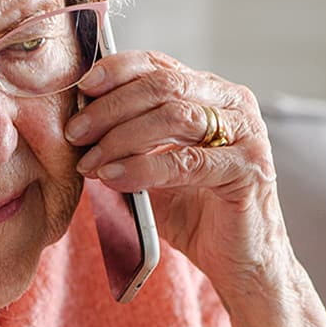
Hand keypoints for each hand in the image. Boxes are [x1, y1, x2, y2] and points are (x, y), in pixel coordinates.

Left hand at [65, 51, 325, 326]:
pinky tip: (115, 178)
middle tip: (76, 133)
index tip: (82, 87)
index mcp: (211, 92)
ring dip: (123, 137)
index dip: (118, 70)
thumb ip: (128, 141)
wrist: (240, 262)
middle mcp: (233, 103)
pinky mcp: (250, 169)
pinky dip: (144, 168)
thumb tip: (78, 123)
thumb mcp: (153, 168)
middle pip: (164, 85)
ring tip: (91, 161)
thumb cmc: (195, 213)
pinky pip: (188, 162)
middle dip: (111, 108)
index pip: (160, 64)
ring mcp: (246, 134)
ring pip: (175, 116)